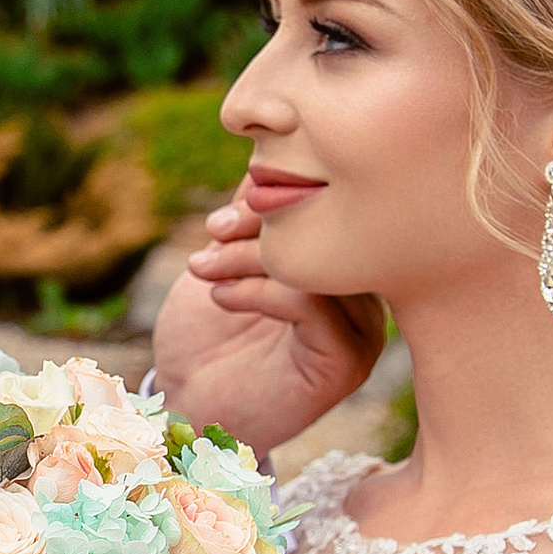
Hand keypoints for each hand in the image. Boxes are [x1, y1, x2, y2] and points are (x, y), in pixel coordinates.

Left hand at [151, 202, 384, 458]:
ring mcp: (364, 331)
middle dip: (262, 224)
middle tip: (211, 234)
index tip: (220, 217)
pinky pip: (313, 306)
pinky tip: (222, 297)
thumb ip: (259, 210)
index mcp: (344, 265)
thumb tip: (275, 150)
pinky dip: (260, 290)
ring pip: (320, 266)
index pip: (329, 210)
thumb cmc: (208, 332)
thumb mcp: (230, 252)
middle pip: (331, 233)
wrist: (187, 403)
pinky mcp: (348, 363)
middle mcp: (365, 296)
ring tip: (204, 268)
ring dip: (252, 257)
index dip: (275, 200)